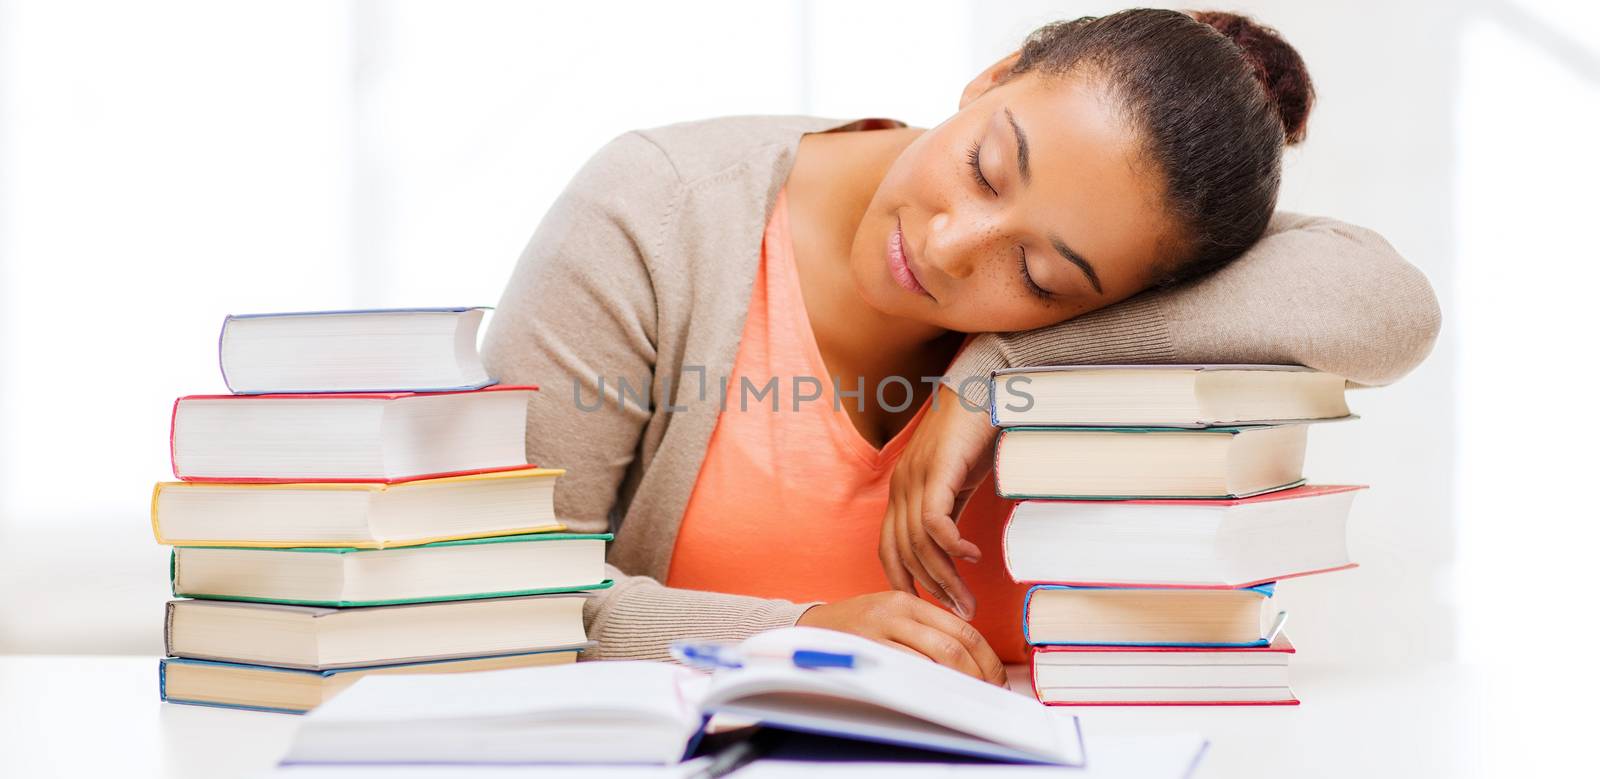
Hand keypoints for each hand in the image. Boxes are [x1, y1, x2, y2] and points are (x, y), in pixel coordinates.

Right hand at [796, 591, 1006, 685]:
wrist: (808, 628)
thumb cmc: (855, 628)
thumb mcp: (890, 617)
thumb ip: (924, 630)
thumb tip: (969, 662)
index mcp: (908, 601)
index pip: (962, 629)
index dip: (987, 659)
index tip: (998, 680)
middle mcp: (896, 610)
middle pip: (954, 644)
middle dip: (980, 674)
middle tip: (991, 695)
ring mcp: (879, 629)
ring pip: (936, 656)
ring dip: (960, 683)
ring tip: (971, 700)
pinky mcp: (864, 648)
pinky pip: (907, 670)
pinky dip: (930, 686)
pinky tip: (940, 698)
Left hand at [880, 384, 995, 619]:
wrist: (986, 387)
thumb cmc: (976, 434)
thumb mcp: (958, 481)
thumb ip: (950, 512)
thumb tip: (956, 552)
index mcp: (902, 491)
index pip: (888, 548)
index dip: (903, 581)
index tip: (928, 608)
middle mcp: (901, 486)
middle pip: (904, 553)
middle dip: (932, 590)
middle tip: (961, 614)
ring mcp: (915, 477)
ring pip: (919, 544)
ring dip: (946, 577)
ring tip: (969, 599)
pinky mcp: (937, 471)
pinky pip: (934, 522)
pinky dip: (952, 546)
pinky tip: (974, 556)